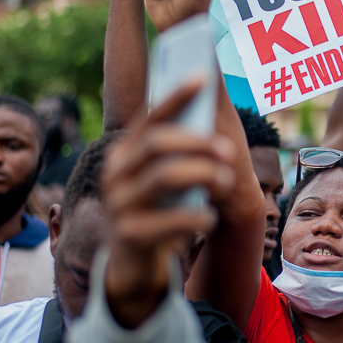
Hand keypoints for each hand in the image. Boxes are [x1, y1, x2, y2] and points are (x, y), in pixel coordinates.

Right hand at [101, 81, 235, 327]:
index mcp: (123, 154)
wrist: (134, 266)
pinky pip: (170, 220)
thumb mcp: (165, 180)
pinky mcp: (129, 236)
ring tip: (227, 180)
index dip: (175, 96)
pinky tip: (210, 217)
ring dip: (202, 174)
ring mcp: (118, 205)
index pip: (149, 118)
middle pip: (157, 144)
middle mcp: (114, 175)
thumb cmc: (159, 212)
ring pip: (164, 177)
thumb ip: (178, 151)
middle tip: (229, 150)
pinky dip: (196, 216)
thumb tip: (209, 106)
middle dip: (197, 142)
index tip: (202, 76)